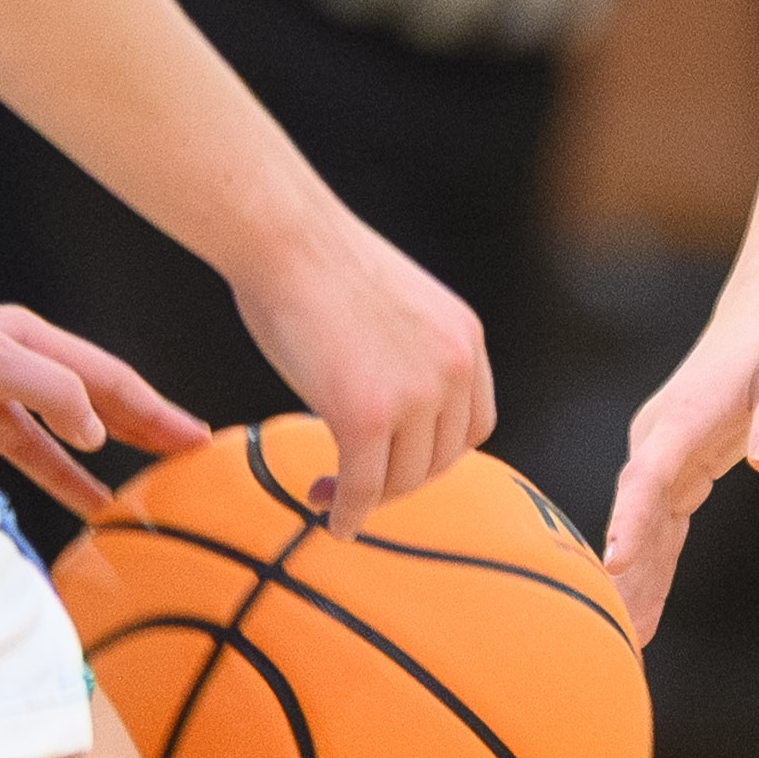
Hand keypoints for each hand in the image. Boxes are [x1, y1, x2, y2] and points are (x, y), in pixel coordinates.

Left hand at [0, 292, 213, 525]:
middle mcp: (22, 359)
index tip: (196, 439)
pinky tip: (83, 496)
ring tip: (149, 485)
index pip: (110, 379)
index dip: (154, 411)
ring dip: (110, 453)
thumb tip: (95, 433)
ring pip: (67, 427)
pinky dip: (60, 470)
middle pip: (99, 397)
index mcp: (33, 338)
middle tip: (193, 458)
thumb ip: (49, 392)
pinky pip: (27, 446)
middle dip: (147, 427)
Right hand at [235, 206, 490, 537]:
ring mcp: (413, 395)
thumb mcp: (400, 307)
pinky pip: (362, 487)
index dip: (436, 455)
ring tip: (331, 493)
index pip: (474, 426)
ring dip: (369, 497)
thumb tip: (394, 408)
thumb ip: (412, 355)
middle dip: (399, 480)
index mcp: (464, 338)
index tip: (399, 463)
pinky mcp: (365, 416)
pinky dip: (348, 513)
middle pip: (441, 460)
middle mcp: (452, 368)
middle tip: (354, 483)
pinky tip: (332, 518)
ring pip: (403, 479)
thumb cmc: (320, 263)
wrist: (285, 239)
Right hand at [603, 295, 758, 641]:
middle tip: (617, 628)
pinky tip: (646, 606)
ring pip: (644, 523)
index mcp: (682, 417)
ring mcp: (663, 454)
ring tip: (631, 636)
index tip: (613, 561)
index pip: (647, 474)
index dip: (629, 518)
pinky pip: (661, 522)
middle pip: (635, 509)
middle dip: (626, 567)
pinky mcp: (677, 467)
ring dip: (636, 576)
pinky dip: (653, 562)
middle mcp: (660, 438)